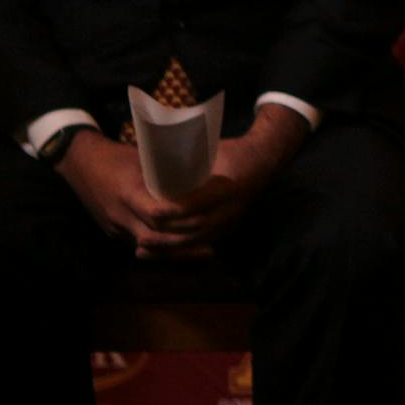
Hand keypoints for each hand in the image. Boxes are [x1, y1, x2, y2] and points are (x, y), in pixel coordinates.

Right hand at [55, 131, 198, 256]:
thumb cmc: (114, 155)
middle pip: (155, 238)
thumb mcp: (140, 159)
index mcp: (128, 193)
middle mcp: (120, 215)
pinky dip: (160, 250)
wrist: (79, 163)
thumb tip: (197, 172)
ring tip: (202, 253)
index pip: (157, 213)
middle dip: (184, 243)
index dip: (181, 217)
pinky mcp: (114, 232)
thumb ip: (163, 172)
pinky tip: (180, 252)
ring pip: (148, 247)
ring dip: (174, 252)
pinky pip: (140, 245)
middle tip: (211, 245)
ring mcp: (115, 226)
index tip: (205, 216)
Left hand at [149, 103, 310, 252]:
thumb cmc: (233, 152)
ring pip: (198, 240)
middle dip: (166, 237)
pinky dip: (181, 250)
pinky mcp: (228, 227)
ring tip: (144, 249)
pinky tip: (162, 253)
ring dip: (170, 248)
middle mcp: (231, 208)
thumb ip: (189, 159)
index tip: (152, 212)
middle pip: (195, 228)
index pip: (197, 204)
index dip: (174, 210)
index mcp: (228, 187)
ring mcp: (231, 220)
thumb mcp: (214, 151)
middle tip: (141, 237)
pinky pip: (202, 243)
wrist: (263, 162)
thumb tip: (154, 158)